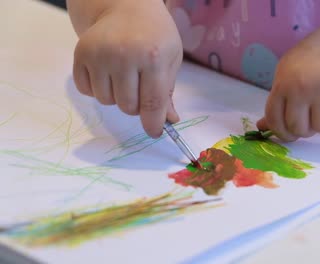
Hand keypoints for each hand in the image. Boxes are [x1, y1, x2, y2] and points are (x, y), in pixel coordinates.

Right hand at [72, 0, 182, 137]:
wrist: (125, 5)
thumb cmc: (154, 34)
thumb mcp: (171, 58)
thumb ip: (167, 91)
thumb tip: (169, 121)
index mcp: (153, 57)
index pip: (152, 102)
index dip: (153, 123)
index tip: (154, 132)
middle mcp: (124, 56)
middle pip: (128, 107)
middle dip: (136, 106)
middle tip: (140, 88)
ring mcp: (99, 54)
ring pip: (106, 101)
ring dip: (116, 97)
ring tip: (124, 75)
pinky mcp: (80, 54)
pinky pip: (86, 91)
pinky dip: (97, 89)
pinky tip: (107, 72)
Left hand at [257, 26, 319, 140]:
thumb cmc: (311, 62)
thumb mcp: (287, 76)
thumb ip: (277, 102)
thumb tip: (261, 127)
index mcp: (283, 83)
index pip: (275, 119)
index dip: (281, 133)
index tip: (290, 134)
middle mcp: (302, 86)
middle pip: (299, 129)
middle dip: (307, 128)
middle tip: (313, 114)